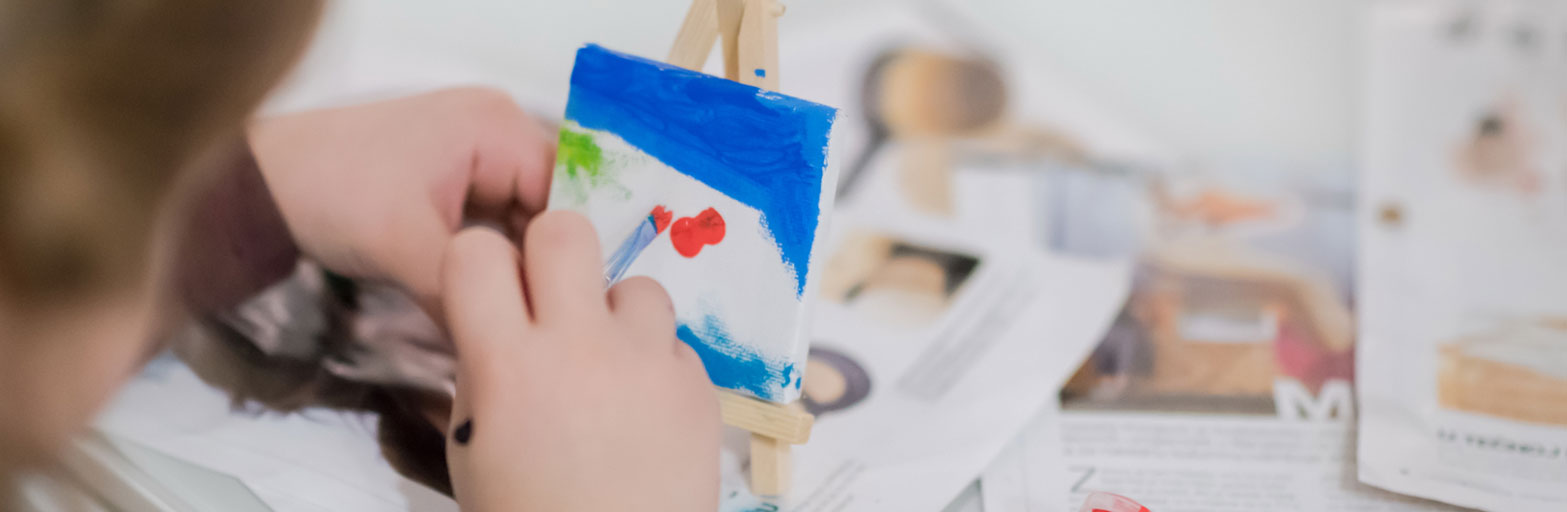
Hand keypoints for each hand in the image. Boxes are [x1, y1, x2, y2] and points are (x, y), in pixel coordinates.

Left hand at [249, 87, 553, 316]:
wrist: (257, 184)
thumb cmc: (330, 192)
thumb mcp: (404, 248)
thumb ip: (466, 296)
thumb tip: (504, 354)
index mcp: (497, 125)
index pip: (567, 194)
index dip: (565, 255)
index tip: (559, 311)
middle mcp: (496, 130)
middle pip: (548, 209)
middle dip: (536, 266)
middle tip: (534, 324)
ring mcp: (474, 155)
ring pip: (522, 224)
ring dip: (513, 269)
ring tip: (512, 318)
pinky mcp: (453, 181)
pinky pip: (494, 225)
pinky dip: (488, 263)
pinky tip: (487, 301)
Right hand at [439, 213, 719, 511]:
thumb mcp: (475, 449)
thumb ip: (484, 373)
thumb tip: (499, 326)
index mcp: (507, 365)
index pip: (475, 251)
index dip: (478, 264)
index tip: (487, 292)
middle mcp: (581, 347)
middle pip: (566, 230)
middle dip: (552, 253)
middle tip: (552, 298)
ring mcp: (648, 362)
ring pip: (636, 284)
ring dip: (617, 315)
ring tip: (610, 366)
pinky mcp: (699, 386)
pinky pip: (674, 343)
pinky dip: (656, 366)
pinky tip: (644, 410)